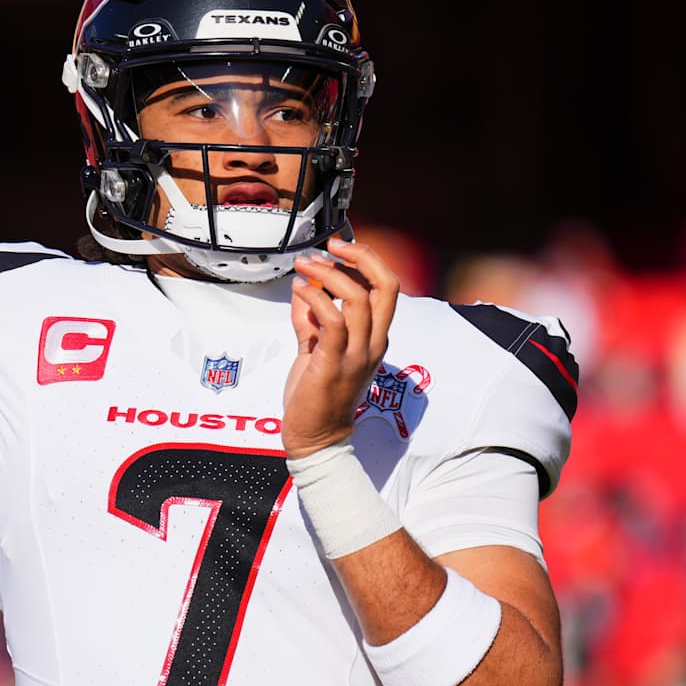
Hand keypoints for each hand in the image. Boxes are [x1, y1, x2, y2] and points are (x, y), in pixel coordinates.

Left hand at [282, 236, 398, 457]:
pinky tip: (298, 290)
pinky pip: (330, 320)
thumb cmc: (317, 397)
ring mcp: (357, 354)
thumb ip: (310, 320)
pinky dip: (313, 297)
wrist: (316, 438)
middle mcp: (373, 343)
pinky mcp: (333, 363)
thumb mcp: (315, 350)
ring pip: (357, 298)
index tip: (340, 249)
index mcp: (375, 338)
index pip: (386, 288)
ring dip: (328, 274)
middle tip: (332, 246)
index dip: (367, 261)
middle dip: (361, 256)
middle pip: (386, 286)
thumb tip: (302, 290)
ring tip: (304, 266)